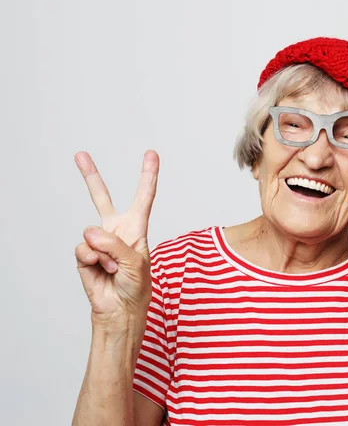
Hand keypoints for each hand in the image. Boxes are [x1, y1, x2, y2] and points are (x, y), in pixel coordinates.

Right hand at [74, 150, 159, 326]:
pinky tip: (101, 270)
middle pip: (102, 197)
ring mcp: (99, 242)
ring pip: (92, 231)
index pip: (144, 197)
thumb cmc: (136, 287)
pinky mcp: (85, 254)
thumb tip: (92, 234)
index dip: (148, 175)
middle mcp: (116, 230)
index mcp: (137, 228)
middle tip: (80, 155)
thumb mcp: (136, 262)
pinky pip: (83, 248)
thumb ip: (116, 244)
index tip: (151, 154)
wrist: (120, 310)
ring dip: (105, 253)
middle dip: (90, 176)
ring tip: (113, 267)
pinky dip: (93, 260)